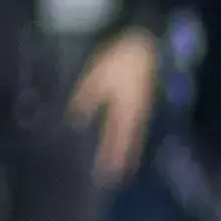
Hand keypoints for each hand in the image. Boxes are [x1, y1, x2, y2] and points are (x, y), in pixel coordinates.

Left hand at [67, 26, 161, 182]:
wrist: (146, 44)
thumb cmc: (120, 59)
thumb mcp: (97, 76)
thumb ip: (85, 98)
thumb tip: (74, 120)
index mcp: (123, 109)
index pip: (114, 140)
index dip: (109, 157)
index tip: (105, 175)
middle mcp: (135, 113)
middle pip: (128, 142)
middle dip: (122, 159)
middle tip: (116, 177)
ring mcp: (142, 107)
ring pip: (135, 135)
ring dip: (129, 150)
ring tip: (125, 165)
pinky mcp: (143, 100)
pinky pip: (138, 125)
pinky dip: (133, 137)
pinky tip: (130, 138)